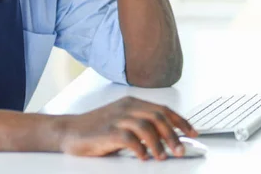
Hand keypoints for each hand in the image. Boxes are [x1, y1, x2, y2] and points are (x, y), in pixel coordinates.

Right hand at [58, 96, 197, 160]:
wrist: (68, 131)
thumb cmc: (96, 129)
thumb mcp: (123, 122)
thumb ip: (142, 126)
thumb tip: (168, 139)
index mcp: (133, 103)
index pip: (163, 109)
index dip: (180, 121)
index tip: (192, 133)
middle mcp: (127, 107)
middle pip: (158, 117)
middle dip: (173, 135)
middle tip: (181, 150)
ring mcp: (117, 118)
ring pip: (147, 126)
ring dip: (159, 143)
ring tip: (163, 157)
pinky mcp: (107, 131)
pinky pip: (129, 138)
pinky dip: (140, 148)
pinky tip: (144, 157)